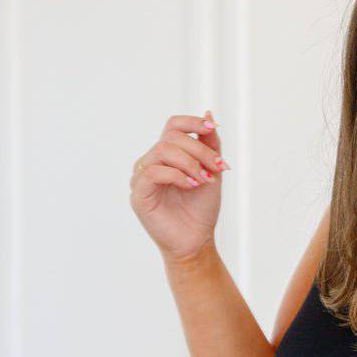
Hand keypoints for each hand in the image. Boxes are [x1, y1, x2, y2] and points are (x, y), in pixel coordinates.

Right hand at [128, 109, 228, 264]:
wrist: (196, 242)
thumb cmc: (201, 210)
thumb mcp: (212, 172)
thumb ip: (210, 145)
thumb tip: (209, 114)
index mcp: (167, 155)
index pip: (173, 126)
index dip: (192, 122)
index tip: (211, 130)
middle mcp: (151, 162)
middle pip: (171, 138)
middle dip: (199, 150)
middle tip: (217, 168)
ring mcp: (142, 177)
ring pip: (162, 151)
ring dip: (189, 163)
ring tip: (204, 180)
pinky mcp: (138, 194)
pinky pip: (154, 172)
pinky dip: (177, 176)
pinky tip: (192, 186)